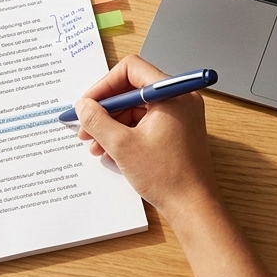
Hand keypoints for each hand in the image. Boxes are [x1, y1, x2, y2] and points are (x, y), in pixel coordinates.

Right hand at [74, 55, 219, 226]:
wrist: (193, 207)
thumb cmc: (168, 177)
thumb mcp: (122, 146)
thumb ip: (97, 121)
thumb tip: (83, 106)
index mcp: (172, 94)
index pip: (131, 70)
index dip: (104, 86)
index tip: (87, 104)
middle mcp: (179, 99)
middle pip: (132, 89)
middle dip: (106, 109)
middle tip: (86, 126)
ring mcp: (180, 115)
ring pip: (137, 108)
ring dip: (113, 124)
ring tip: (96, 144)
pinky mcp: (177, 130)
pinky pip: (146, 122)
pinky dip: (126, 133)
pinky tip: (111, 150)